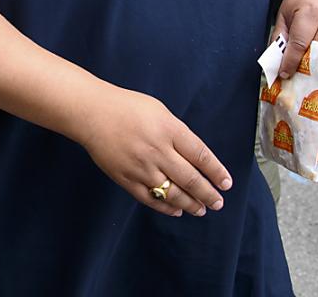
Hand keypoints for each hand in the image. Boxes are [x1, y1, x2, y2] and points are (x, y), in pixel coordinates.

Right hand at [79, 87, 231, 217]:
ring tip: (201, 209)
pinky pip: (150, 198)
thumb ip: (177, 133)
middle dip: (208, 194)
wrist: (91, 112)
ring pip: (173, 193)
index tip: (226, 183)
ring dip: (191, 204)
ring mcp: (141, 167)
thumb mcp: (159, 111)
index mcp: (169, 130)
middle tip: (218, 202)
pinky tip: (176, 210)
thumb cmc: (126, 107)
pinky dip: (166, 207)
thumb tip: (194, 157)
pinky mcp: (126, 178)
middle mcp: (158, 150)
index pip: (201, 156)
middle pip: (191, 178)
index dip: (217, 172)